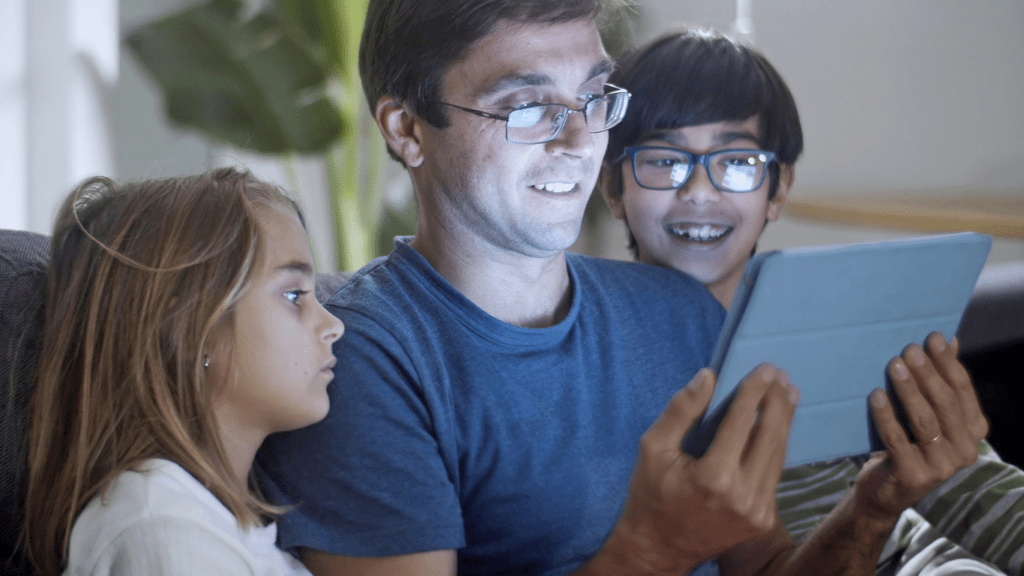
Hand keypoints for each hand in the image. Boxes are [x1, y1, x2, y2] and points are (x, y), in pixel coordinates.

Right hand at [602, 365, 798, 572]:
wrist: (659, 548)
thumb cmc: (650, 494)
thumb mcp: (653, 448)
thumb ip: (681, 411)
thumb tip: (708, 376)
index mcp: (713, 477)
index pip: (741, 422)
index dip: (754, 392)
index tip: (764, 369)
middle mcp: (742, 496)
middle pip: (769, 436)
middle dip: (776, 402)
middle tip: (780, 375)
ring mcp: (757, 511)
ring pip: (778, 455)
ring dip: (784, 422)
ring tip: (788, 394)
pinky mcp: (763, 520)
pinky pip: (774, 474)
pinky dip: (776, 447)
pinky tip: (778, 427)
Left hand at [855, 332, 988, 521]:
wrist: (883, 492)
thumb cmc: (906, 444)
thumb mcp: (926, 414)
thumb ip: (940, 381)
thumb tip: (950, 339)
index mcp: (973, 431)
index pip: (962, 391)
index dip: (948, 363)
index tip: (932, 338)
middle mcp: (965, 450)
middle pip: (945, 403)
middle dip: (927, 373)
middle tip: (909, 349)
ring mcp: (942, 467)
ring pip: (924, 421)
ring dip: (908, 390)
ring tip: (893, 365)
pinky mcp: (914, 477)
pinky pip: (898, 440)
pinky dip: (886, 416)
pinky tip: (875, 395)